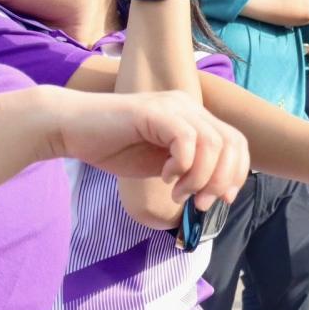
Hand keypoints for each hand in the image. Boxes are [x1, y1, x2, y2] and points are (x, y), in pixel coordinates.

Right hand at [43, 89, 249, 210]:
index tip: (223, 199)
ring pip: (212, 143)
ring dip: (202, 178)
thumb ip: (190, 173)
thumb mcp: (161, 165)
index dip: (237, 172)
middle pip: (232, 142)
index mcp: (194, 117)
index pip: (236, 141)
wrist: (71, 128)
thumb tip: (219, 194)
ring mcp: (173, 106)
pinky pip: (186, 139)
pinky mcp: (155, 112)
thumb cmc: (113, 147)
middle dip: (223, 180)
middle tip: (201, 203)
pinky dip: (183, 165)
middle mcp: (189, 107)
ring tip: (179, 194)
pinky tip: (165, 177)